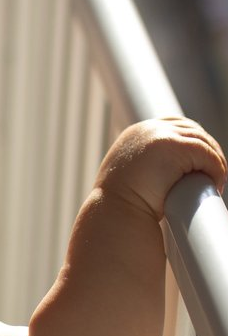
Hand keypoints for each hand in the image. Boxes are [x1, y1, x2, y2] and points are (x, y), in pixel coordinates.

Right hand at [96, 118, 226, 218]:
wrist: (117, 211)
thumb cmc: (121, 202)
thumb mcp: (129, 173)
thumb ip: (144, 163)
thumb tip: (163, 169)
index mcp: (135, 133)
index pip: (173, 124)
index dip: (191, 139)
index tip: (199, 161)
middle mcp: (147, 129)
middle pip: (191, 129)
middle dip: (206, 149)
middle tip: (212, 173)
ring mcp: (160, 135)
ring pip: (203, 142)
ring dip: (214, 162)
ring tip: (215, 182)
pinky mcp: (176, 147)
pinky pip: (208, 155)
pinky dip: (216, 169)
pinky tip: (216, 184)